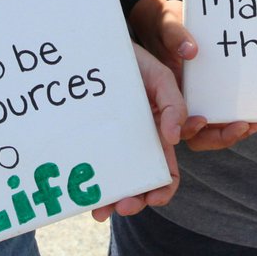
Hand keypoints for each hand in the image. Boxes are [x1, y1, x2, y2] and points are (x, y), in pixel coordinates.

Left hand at [91, 43, 185, 220]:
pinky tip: (82, 197)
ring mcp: (112, 142)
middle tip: (124, 206)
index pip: (167, 171)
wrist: (101, 46)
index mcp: (157, 134)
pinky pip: (92, 166)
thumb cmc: (135, 61)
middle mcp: (136, 144)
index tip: (156, 196)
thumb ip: (174, 103)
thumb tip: (173, 138)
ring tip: (102, 210)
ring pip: (115, 181)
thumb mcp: (160, 77)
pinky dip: (89, 185)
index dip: (165, 188)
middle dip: (135, 201)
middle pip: (140, 184)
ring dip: (112, 200)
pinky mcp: (91, 138)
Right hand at [127, 0, 256, 153]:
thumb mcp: (168, 25)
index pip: (175, 121)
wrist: (165, 18)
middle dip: (219, 135)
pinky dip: (232, 114)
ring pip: (210, 126)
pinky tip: (251, 111)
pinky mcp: (206, 89)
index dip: (190, 128)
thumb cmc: (164, 24)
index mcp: (164, 90)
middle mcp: (178, 99)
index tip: (204, 121)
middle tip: (243, 126)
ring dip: (230, 129)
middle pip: (196, 133)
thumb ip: (175, 36)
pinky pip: (219, 108)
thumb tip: (191, 50)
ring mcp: (193, 96)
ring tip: (254, 124)